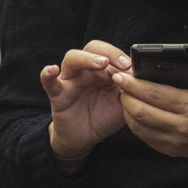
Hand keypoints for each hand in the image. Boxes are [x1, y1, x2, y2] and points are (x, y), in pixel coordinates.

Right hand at [42, 40, 131, 160]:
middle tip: (123, 63)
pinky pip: (49, 81)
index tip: (134, 66)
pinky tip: (52, 70)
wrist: (85, 138)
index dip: (122, 57)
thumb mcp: (122, 104)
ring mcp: (70, 80)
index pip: (111, 53)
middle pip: (92, 49)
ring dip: (86, 58)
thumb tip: (140, 76)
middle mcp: (86, 71)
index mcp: (103, 71)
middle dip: (108, 52)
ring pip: (72, 59)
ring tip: (100, 64)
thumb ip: (130, 90)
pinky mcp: (57, 94)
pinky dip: (47, 74)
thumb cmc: (104, 117)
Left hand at [113, 41, 187, 172]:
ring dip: (127, 110)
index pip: (157, 94)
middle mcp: (183, 125)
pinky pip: (146, 138)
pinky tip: (131, 113)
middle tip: (117, 82)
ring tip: (122, 95)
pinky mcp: (173, 150)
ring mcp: (177, 140)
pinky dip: (135, 125)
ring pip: (141, 126)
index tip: (121, 74)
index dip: (135, 84)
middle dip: (126, 95)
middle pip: (143, 110)